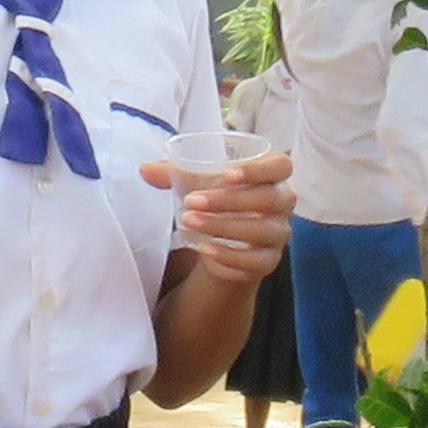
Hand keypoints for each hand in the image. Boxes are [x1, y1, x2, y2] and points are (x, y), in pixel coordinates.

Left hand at [147, 146, 294, 283]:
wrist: (224, 240)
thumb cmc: (217, 198)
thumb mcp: (197, 182)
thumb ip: (173, 173)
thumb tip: (143, 169)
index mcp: (273, 175)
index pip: (282, 166)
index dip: (259, 169)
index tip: (227, 174)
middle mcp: (283, 202)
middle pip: (268, 199)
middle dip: (228, 201)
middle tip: (191, 202)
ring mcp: (278, 233)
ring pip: (261, 231)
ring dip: (223, 227)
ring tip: (190, 222)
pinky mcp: (269, 261)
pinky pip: (255, 262)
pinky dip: (229, 257)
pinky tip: (205, 250)